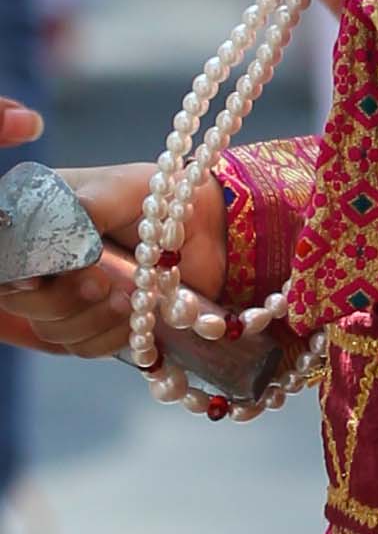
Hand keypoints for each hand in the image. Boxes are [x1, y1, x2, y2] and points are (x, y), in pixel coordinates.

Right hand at [0, 104, 135, 355]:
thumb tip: (70, 225)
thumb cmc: (156, 195)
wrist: (201, 225)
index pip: (7, 258)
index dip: (15, 276)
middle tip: (100, 285)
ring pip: (51, 328)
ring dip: (90, 320)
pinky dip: (107, 338)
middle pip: (20, 300)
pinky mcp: (91, 323)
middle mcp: (41, 262)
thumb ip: (89, 206)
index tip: (35, 280)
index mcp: (36, 222)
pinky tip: (133, 319)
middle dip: (59, 300)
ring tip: (129, 299)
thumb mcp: (121, 187)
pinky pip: (82, 346)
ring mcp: (63, 296)